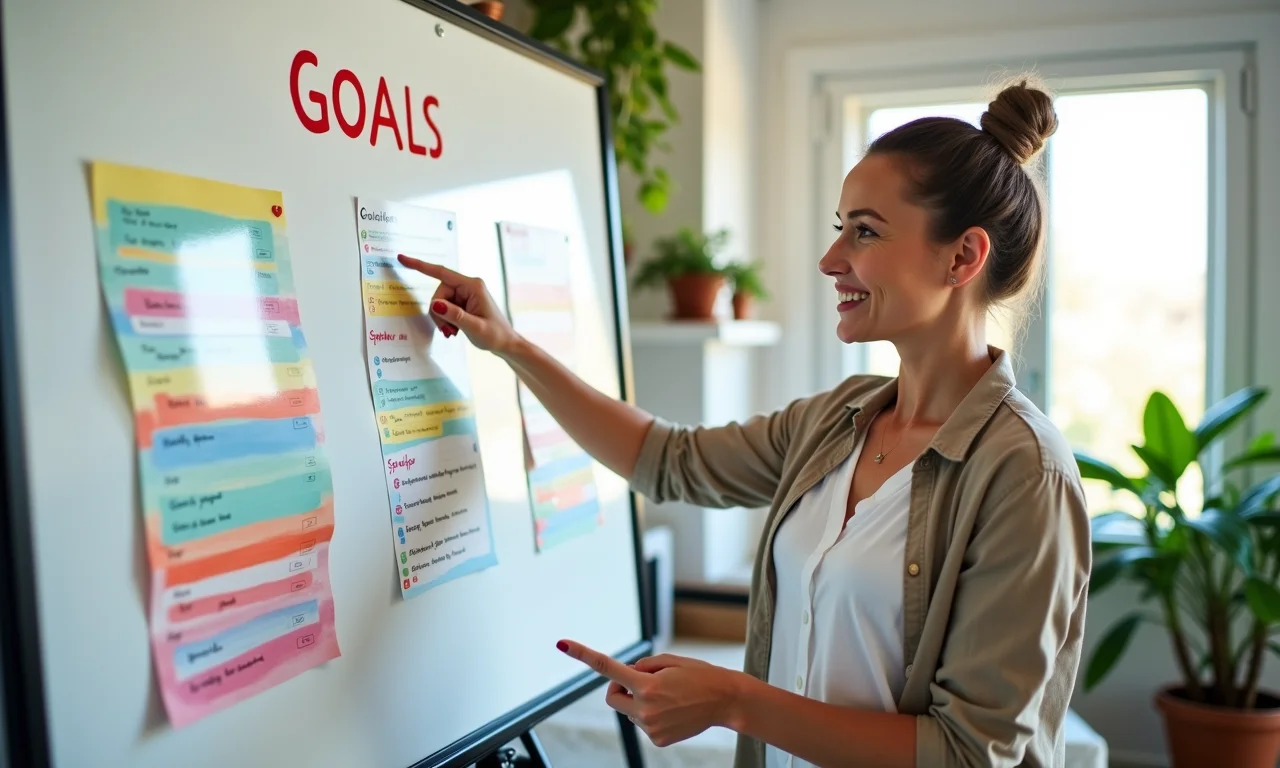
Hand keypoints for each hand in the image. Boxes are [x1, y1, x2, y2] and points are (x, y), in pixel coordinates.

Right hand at [396, 255, 519, 353]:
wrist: (506, 343)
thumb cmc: (495, 335)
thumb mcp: (475, 327)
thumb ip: (455, 315)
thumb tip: (436, 304)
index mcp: (472, 286)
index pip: (441, 273)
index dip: (420, 266)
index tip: (402, 258)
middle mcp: (468, 286)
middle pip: (439, 294)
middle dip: (438, 313)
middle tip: (448, 330)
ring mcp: (465, 294)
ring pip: (440, 302)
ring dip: (442, 319)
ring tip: (454, 332)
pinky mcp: (463, 302)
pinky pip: (445, 307)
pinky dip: (446, 320)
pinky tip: (455, 329)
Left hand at [557, 639, 744, 747]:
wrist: (725, 701)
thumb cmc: (698, 675)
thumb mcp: (669, 662)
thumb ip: (643, 667)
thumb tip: (625, 677)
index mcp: (646, 685)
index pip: (608, 668)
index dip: (583, 655)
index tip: (562, 643)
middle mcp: (645, 708)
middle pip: (612, 697)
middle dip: (619, 687)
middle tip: (638, 681)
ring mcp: (650, 727)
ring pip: (630, 711)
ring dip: (640, 701)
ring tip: (670, 697)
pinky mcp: (658, 740)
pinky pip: (643, 723)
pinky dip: (652, 715)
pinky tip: (674, 711)